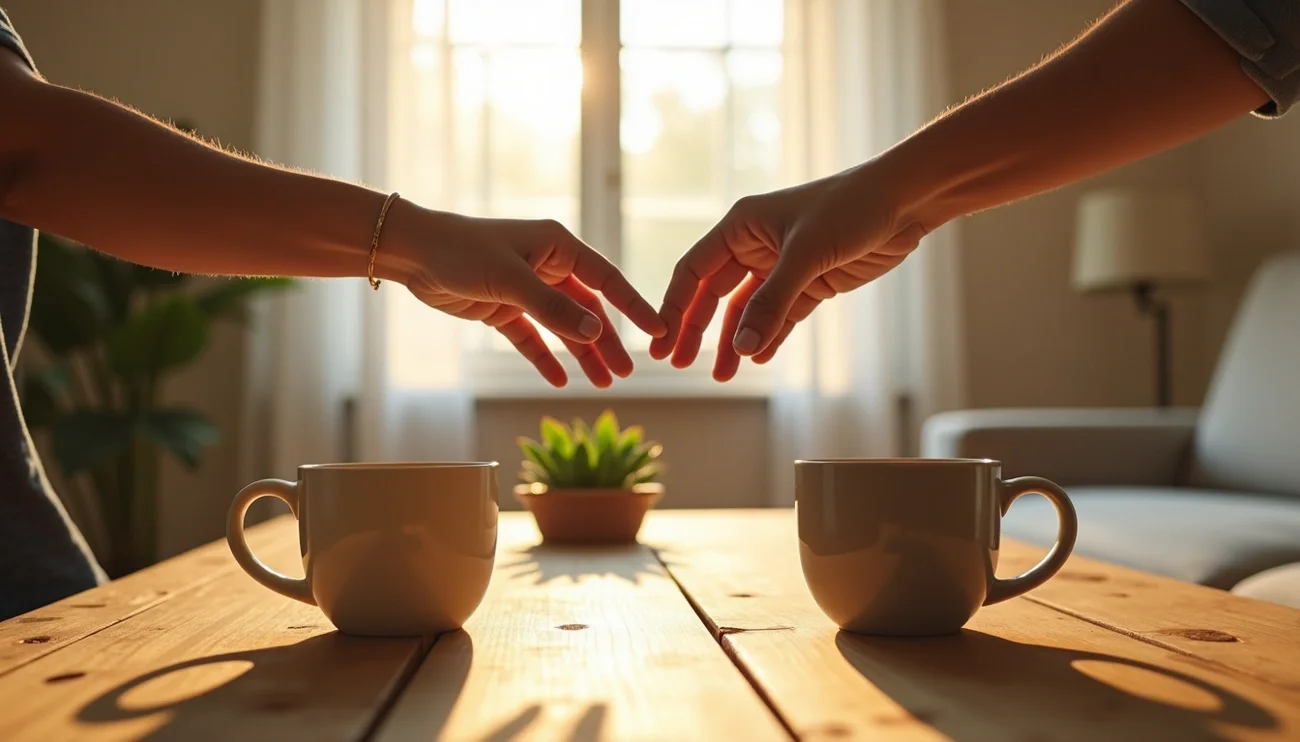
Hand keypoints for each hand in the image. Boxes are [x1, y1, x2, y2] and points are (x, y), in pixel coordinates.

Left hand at [388, 206, 665, 387]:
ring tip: (601, 384)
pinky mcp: (503, 308)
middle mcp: (546, 265)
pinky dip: (545, 358)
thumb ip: (553, 309)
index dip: (633, 305)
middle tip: (626, 373)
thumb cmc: (461, 251)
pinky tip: (558, 381)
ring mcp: (525, 288)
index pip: (606, 279)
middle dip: (606, 341)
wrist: (412, 253)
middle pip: (588, 309)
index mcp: (557, 246)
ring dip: (581, 354)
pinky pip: (532, 338)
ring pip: (563, 326)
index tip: (658, 329)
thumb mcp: (511, 280)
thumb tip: (595, 332)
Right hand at [650, 166, 928, 380]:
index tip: (661, 342)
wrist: (905, 202)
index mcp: (741, 226)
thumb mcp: (806, 255)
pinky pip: (779, 317)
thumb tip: (742, 348)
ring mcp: (782, 267)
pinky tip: (757, 359)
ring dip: (734, 342)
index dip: (675, 306)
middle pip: (713, 295)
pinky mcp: (810, 283)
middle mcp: (755, 246)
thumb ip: (773, 303)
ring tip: (722, 376)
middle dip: (697, 331)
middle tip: (680, 365)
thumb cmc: (851, 208)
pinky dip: (768, 338)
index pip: (694, 271)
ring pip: (746, 312)